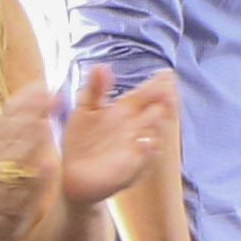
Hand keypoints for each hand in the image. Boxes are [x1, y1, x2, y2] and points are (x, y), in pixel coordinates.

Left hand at [52, 65, 174, 212]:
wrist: (72, 174)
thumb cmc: (82, 141)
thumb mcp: (84, 110)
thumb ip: (95, 89)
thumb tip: (101, 66)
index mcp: (124, 111)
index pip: (144, 94)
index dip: (155, 84)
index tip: (165, 72)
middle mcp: (134, 127)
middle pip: (155, 110)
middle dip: (162, 100)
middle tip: (168, 88)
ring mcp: (134, 146)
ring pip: (153, 132)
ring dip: (156, 122)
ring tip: (159, 109)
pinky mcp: (130, 167)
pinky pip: (142, 159)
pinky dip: (145, 151)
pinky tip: (147, 143)